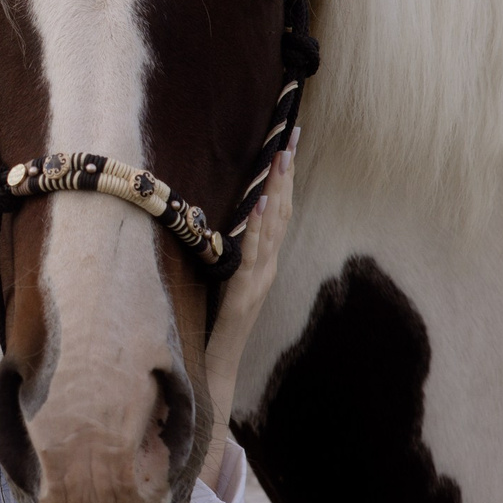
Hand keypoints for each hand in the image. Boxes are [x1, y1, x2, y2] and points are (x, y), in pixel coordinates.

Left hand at [198, 130, 297, 484]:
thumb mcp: (219, 279)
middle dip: (287, 171)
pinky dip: (258, 229)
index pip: (277, 210)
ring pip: (273, 228)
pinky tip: (258, 205)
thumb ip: (225, 252)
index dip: (284, 176)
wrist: (212, 370)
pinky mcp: (244, 295)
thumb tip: (218, 215)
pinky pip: (253, 256)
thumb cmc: (211, 324)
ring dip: (278, 191)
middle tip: (291, 133)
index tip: (287, 141)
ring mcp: (258, 281)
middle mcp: (265, 268)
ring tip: (280, 156)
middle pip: (282, 211)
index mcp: (261, 262)